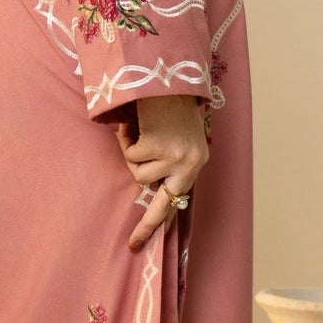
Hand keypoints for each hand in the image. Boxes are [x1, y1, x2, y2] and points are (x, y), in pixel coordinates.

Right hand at [113, 95, 208, 250]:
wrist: (168, 77)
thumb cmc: (168, 105)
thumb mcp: (177, 137)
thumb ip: (168, 162)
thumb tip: (150, 188)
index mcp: (196, 162)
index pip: (179, 199)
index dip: (162, 221)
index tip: (147, 242)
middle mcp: (190, 163)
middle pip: (162, 205)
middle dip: (146, 226)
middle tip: (133, 245)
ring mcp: (175, 156)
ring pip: (139, 175)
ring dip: (132, 155)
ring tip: (135, 133)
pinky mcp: (159, 146)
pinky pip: (131, 156)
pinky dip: (126, 141)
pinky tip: (132, 125)